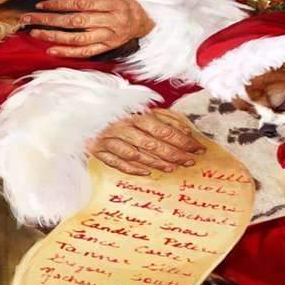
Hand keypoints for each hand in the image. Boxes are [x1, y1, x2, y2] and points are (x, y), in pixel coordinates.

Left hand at [21, 0, 153, 57]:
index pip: (80, 3)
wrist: (142, 22)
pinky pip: (85, 52)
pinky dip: (67, 52)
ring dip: (54, 36)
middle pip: (75, 21)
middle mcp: (110, 21)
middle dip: (49, 20)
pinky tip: (51, 50)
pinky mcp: (107, 48)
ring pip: (78, 38)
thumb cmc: (121, 6)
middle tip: (29, 19)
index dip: (59, 4)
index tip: (41, 5)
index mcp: (111, 4)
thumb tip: (62, 1)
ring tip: (36, 33)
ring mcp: (108, 37)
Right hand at [89, 110, 204, 176]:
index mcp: (136, 115)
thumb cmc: (120, 114)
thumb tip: (186, 130)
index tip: (197, 148)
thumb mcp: (144, 111)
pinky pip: (117, 163)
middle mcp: (123, 127)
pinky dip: (132, 168)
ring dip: (156, 162)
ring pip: (136, 154)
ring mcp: (110, 139)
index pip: (164, 130)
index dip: (182, 140)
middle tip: (190, 161)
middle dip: (174, 153)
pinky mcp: (99, 150)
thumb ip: (165, 119)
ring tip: (173, 168)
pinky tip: (146, 173)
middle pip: (152, 143)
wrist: (86, 115)